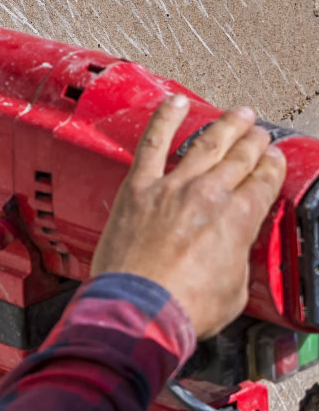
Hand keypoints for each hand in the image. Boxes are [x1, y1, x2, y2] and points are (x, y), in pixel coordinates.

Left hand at [90, 96, 286, 337]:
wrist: (140, 307)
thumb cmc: (186, 306)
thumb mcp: (235, 289)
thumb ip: (236, 260)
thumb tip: (232, 253)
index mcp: (239, 219)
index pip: (263, 182)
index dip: (271, 167)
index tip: (273, 157)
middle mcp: (209, 195)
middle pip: (238, 159)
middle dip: (253, 143)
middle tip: (259, 133)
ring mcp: (171, 187)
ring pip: (204, 145)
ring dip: (226, 126)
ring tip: (239, 114)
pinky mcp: (138, 188)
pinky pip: (152, 144)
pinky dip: (163, 119)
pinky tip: (174, 103)